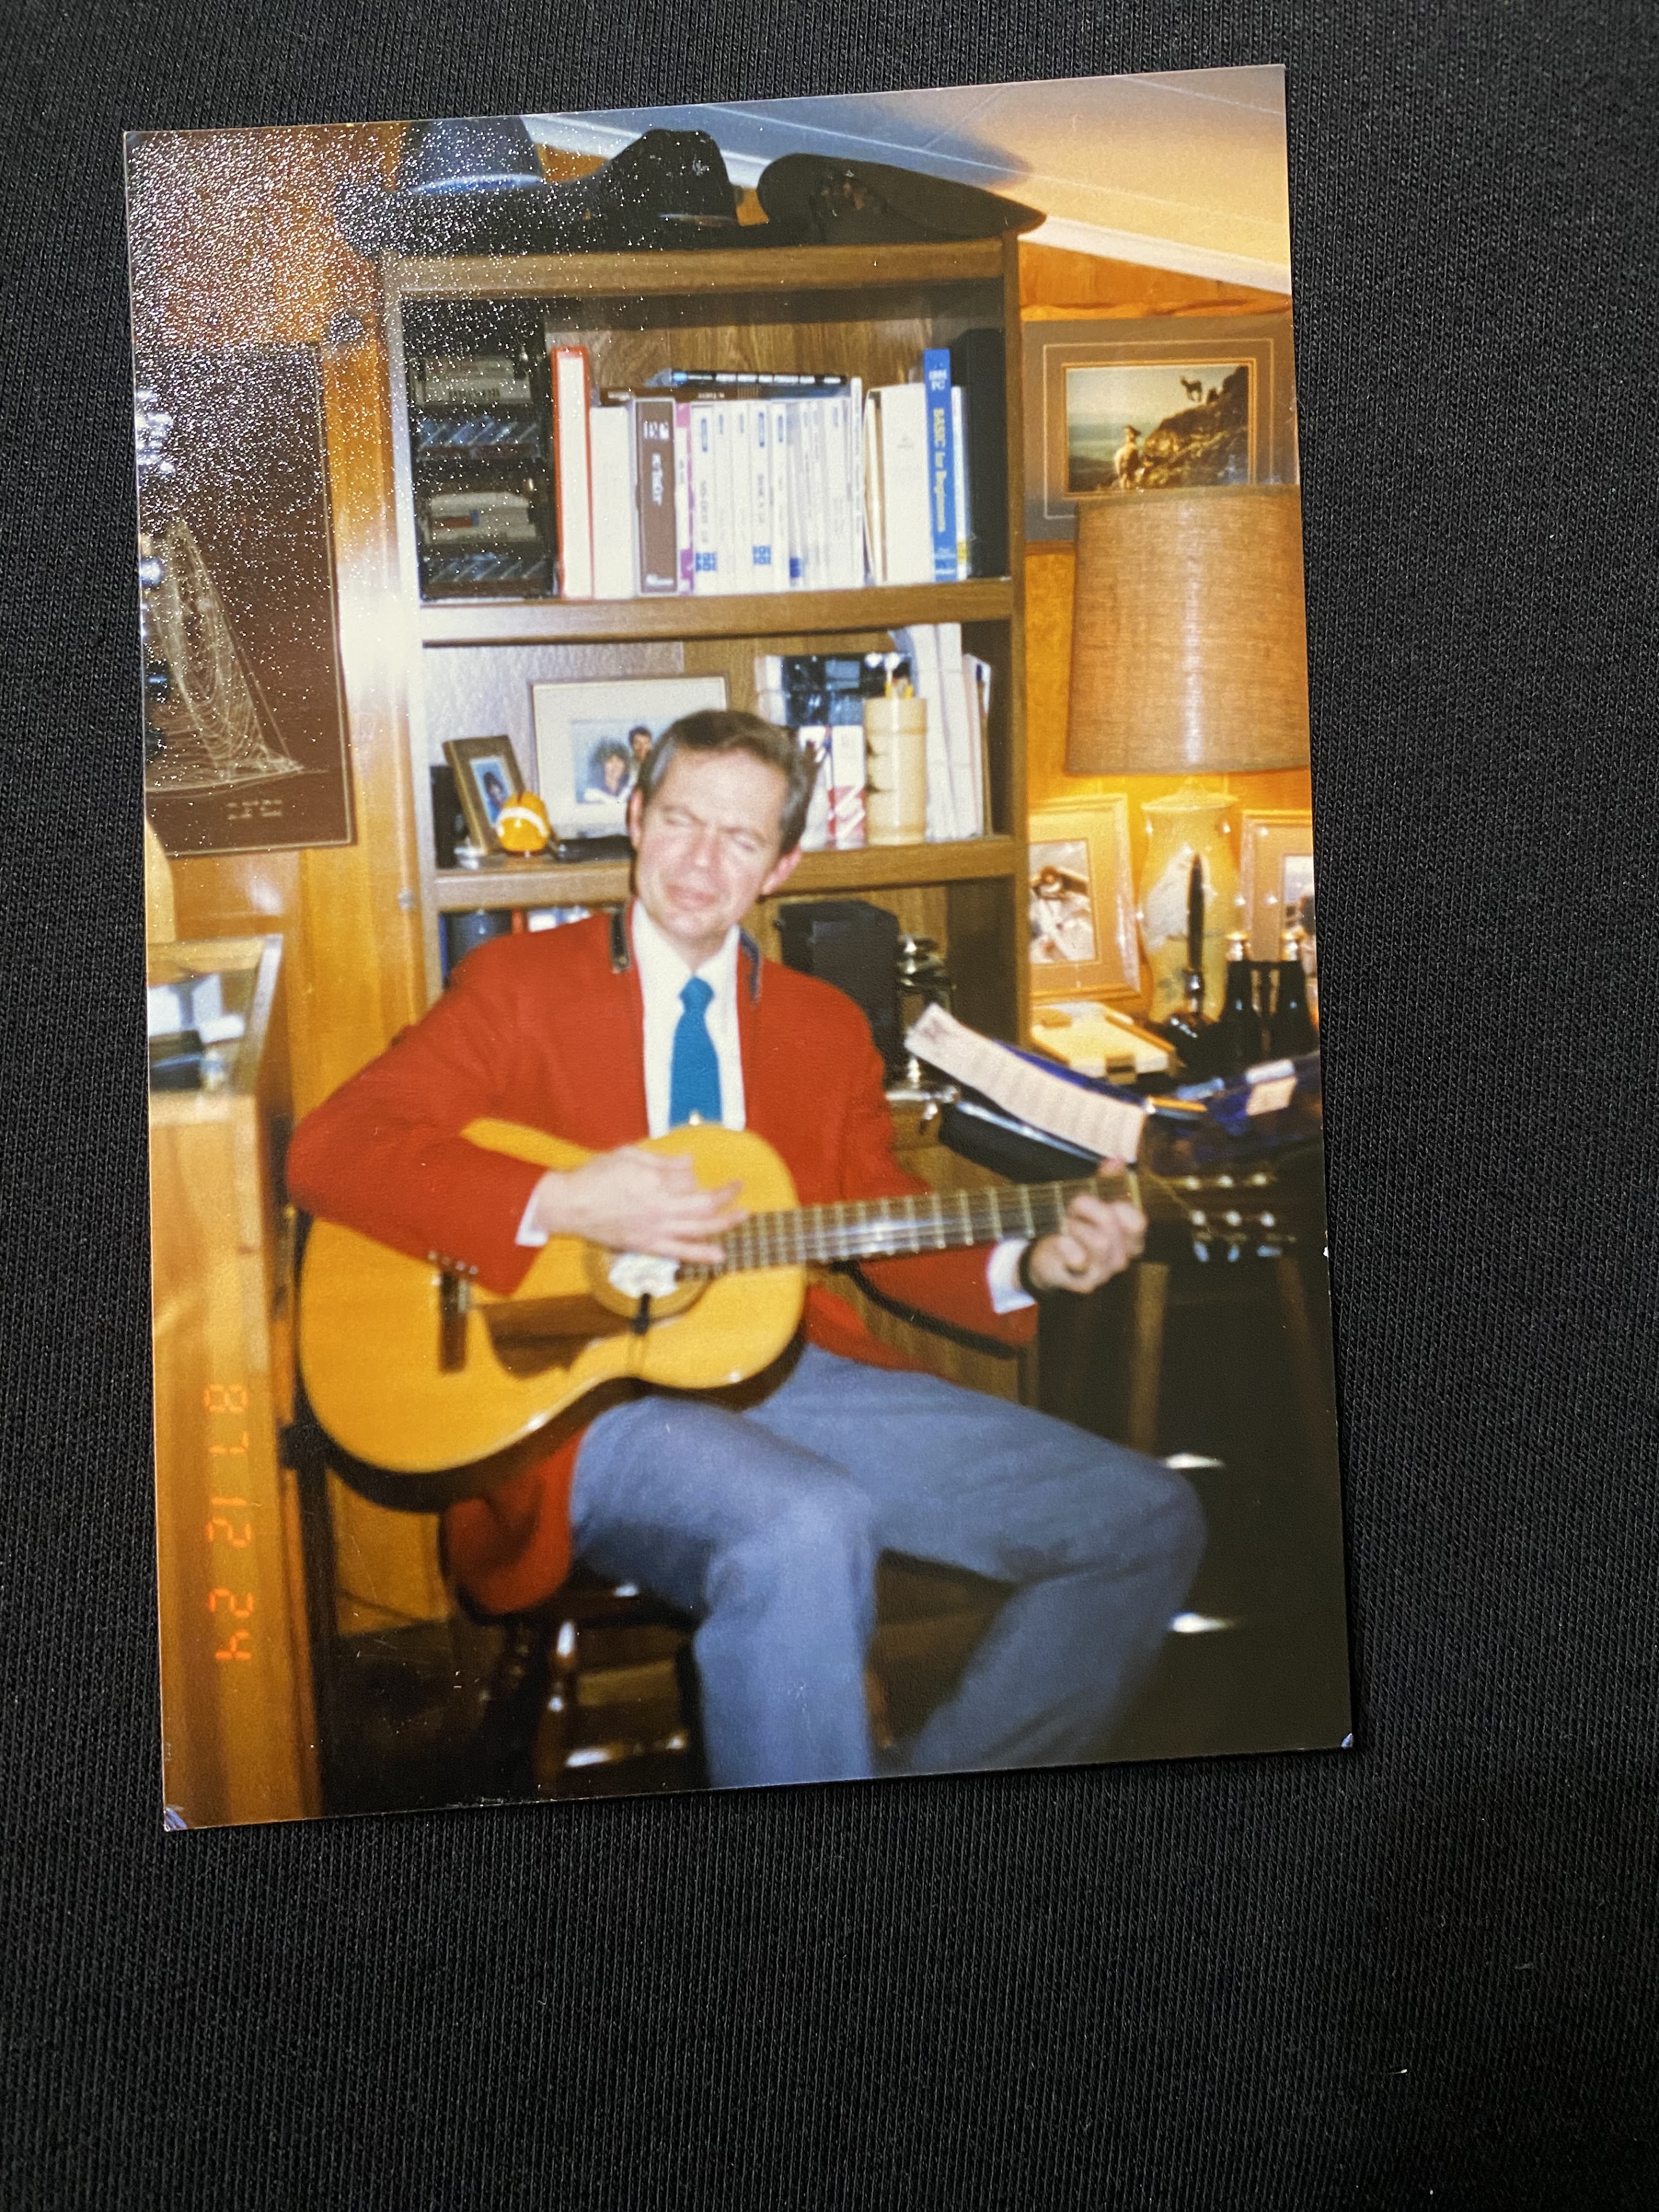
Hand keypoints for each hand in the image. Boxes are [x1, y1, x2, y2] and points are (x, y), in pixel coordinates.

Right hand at [524, 1147, 744, 1266]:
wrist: (568, 1204)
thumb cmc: (594, 1175)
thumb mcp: (629, 1156)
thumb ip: (662, 1162)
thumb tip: (689, 1163)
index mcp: (656, 1181)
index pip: (691, 1179)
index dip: (700, 1176)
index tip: (707, 1172)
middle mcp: (661, 1206)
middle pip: (704, 1205)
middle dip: (726, 1198)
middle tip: (739, 1191)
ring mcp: (655, 1229)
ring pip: (698, 1229)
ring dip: (724, 1225)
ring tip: (742, 1218)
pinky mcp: (646, 1245)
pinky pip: (679, 1252)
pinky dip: (701, 1254)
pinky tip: (719, 1256)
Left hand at [1024, 1187, 1145, 1296]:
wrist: (1047, 1259)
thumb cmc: (1074, 1229)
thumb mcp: (1090, 1202)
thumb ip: (1106, 1181)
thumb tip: (1117, 1160)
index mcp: (1130, 1239)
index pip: (1137, 1221)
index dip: (1116, 1204)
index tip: (1099, 1199)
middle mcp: (1121, 1258)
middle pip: (1113, 1225)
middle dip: (1087, 1208)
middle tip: (1073, 1209)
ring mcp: (1105, 1273)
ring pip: (1100, 1241)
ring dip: (1075, 1226)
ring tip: (1066, 1226)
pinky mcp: (1084, 1283)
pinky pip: (1078, 1258)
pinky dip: (1064, 1243)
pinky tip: (1060, 1242)